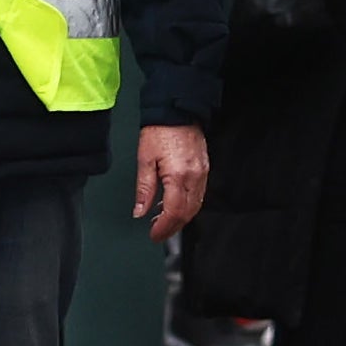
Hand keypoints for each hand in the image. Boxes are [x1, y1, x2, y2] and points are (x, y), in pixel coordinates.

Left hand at [134, 124, 211, 240]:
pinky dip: (188, 205)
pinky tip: (175, 204)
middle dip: (173, 227)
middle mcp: (194, 176)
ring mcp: (202, 172)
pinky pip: (199, 194)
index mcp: (178, 175)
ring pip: (196, 206)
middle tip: (158, 232)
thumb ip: (144, 189)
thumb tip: (140, 210)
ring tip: (164, 221)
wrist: (176, 110)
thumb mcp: (145, 159)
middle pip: (187, 213)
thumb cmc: (160, 130)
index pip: (174, 212)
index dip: (164, 228)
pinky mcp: (205, 167)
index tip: (154, 235)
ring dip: (181, 217)